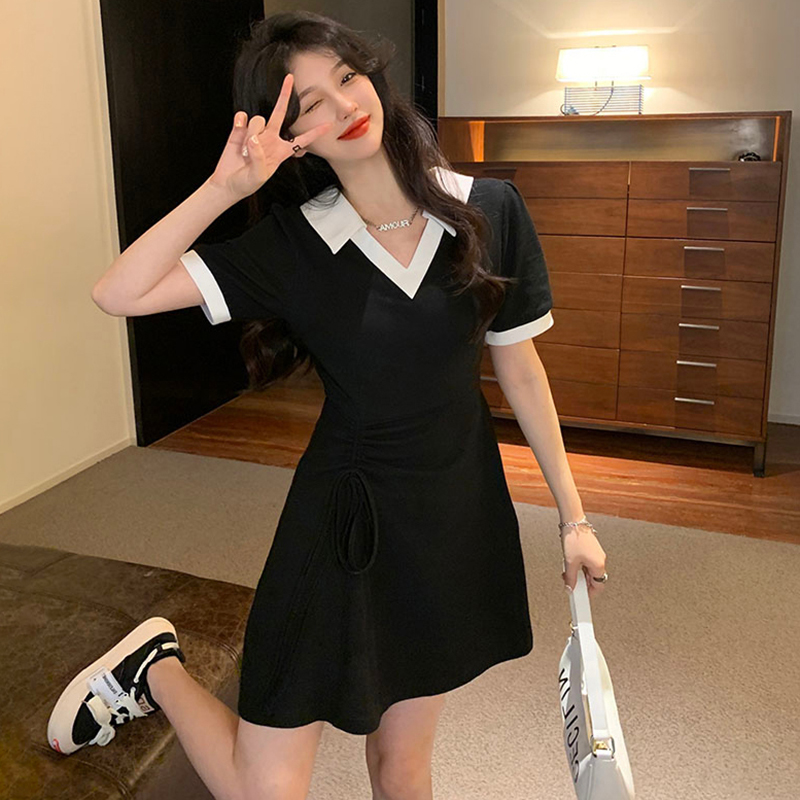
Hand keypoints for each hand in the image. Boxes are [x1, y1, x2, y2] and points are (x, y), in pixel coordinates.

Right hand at [208, 73, 333, 201]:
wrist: (228, 183)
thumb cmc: (246, 183)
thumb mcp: (258, 176)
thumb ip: (258, 158)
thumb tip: (254, 138)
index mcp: (281, 152)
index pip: (302, 141)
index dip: (315, 133)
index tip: (329, 125)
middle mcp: (270, 138)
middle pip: (280, 113)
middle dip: (284, 96)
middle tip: (289, 79)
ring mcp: (255, 133)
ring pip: (258, 119)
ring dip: (250, 134)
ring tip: (244, 153)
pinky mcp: (240, 129)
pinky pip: (242, 117)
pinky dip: (239, 124)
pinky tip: (238, 133)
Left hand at [561, 525, 606, 599]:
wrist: (573, 521)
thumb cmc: (574, 539)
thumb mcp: (570, 562)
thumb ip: (571, 578)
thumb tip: (570, 588)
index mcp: (599, 565)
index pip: (598, 586)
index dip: (589, 593)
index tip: (582, 597)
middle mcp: (600, 560)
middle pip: (594, 579)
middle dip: (582, 582)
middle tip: (571, 583)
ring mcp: (597, 554)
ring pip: (590, 571)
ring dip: (580, 574)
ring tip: (568, 570)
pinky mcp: (592, 549)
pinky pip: (588, 563)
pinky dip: (580, 566)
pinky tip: (571, 563)